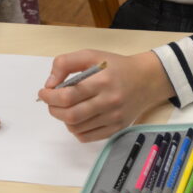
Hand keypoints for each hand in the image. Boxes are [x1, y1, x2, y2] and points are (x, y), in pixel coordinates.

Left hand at [37, 49, 172, 141]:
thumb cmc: (117, 66)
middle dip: (54, 110)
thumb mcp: (92, 55)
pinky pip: (87, 137)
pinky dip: (76, 130)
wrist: (147, 79)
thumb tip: (50, 84)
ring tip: (68, 108)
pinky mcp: (117, 128)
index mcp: (103, 81)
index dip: (50, 97)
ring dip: (64, 119)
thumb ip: (66, 63)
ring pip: (76, 128)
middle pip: (71, 115)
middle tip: (52, 102)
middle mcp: (109, 101)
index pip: (68, 96)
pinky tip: (79, 118)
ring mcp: (114, 117)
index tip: (44, 92)